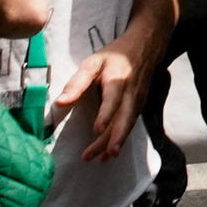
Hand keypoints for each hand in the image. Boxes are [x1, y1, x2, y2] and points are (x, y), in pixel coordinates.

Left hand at [49, 42, 146, 160]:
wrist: (146, 46)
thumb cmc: (115, 56)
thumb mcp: (94, 62)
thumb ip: (77, 82)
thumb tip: (60, 103)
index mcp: (118, 80)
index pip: (113, 100)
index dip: (106, 115)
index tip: (96, 130)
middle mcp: (131, 93)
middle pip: (124, 118)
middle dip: (114, 138)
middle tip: (102, 156)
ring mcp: (138, 100)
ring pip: (128, 125)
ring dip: (116, 143)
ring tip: (102, 159)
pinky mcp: (139, 106)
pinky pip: (130, 125)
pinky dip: (121, 139)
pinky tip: (109, 152)